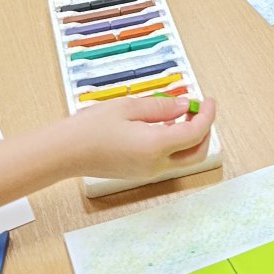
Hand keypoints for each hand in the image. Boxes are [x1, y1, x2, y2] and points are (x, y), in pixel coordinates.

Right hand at [65, 94, 215, 178]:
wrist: (65, 152)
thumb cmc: (91, 128)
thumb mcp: (128, 107)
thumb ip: (161, 107)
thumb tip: (184, 105)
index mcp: (155, 146)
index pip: (195, 133)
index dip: (207, 115)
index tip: (208, 100)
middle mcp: (155, 164)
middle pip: (196, 153)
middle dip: (204, 131)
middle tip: (199, 108)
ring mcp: (147, 172)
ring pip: (183, 158)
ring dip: (190, 137)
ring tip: (181, 111)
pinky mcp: (139, 173)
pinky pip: (167, 160)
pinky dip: (175, 143)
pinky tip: (165, 124)